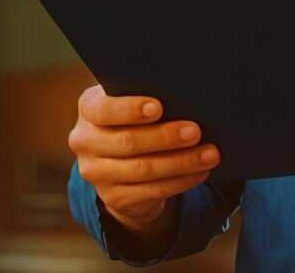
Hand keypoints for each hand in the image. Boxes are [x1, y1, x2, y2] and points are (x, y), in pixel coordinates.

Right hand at [69, 85, 219, 237]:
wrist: (122, 161)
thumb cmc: (138, 118)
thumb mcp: (135, 103)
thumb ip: (150, 97)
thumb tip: (187, 97)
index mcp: (88, 108)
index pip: (103, 109)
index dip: (129, 109)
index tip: (158, 107)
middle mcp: (85, 141)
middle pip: (127, 141)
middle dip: (165, 137)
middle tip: (196, 131)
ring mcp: (96, 173)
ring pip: (143, 169)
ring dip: (181, 162)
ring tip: (209, 154)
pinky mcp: (113, 197)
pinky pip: (150, 191)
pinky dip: (180, 181)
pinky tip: (200, 172)